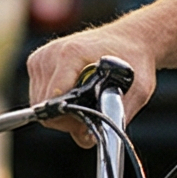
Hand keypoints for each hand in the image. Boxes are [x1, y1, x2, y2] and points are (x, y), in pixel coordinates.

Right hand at [23, 25, 155, 146]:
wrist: (129, 38)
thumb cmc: (135, 61)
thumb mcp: (138, 90)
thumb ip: (116, 115)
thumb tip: (88, 139)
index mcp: (70, 55)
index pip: (53, 102)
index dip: (70, 121)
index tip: (90, 120)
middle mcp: (50, 54)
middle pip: (43, 106)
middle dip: (66, 119)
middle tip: (91, 112)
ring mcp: (41, 57)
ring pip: (39, 104)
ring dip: (61, 111)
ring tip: (85, 100)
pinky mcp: (37, 61)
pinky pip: (39, 95)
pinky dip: (55, 101)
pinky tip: (75, 93)